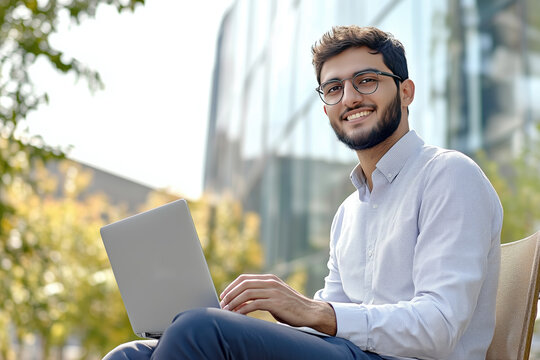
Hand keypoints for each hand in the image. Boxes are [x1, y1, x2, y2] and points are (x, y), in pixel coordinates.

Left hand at [219, 274, 336, 334]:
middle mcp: (271, 282)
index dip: (232, 286)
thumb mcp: (275, 296)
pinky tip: (238, 315)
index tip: (224, 295)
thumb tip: (241, 300)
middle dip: (230, 294)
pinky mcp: (276, 303)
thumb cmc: (290, 306)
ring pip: (247, 294)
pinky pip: (254, 304)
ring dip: (234, 302)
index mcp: (270, 279)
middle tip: (222, 303)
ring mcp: (274, 292)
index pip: (245, 278)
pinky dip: (243, 310)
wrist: (309, 312)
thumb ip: (261, 294)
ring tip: (227, 310)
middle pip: (244, 284)